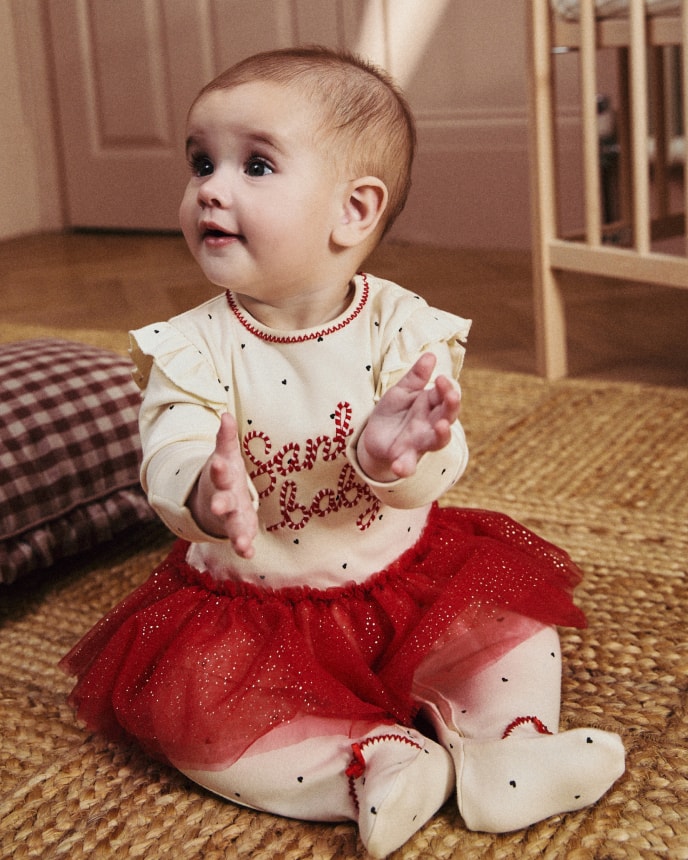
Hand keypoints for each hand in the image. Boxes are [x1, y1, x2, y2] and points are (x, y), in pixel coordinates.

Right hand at [187, 413, 257, 557]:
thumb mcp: (225, 455)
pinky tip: (248, 554)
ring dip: (236, 534)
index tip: (217, 463)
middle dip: (219, 504)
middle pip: (221, 502)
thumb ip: (225, 438)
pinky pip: (242, 541)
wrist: (215, 502)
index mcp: (222, 479)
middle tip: (216, 506)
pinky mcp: (240, 530)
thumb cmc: (226, 474)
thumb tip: (225, 414)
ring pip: (232, 526)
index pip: (219, 473)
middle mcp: (224, 499)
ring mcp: (231, 517)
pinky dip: (244, 548)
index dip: (218, 469)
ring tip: (240, 544)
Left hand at [357, 353, 459, 482]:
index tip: (441, 379)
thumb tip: (430, 355)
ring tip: (442, 426)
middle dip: (451, 406)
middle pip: (448, 415)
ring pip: (437, 440)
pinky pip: (408, 464)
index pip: (445, 395)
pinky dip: (406, 467)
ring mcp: (419, 442)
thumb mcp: (401, 391)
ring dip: (442, 434)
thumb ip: (415, 376)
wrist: (374, 436)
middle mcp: (430, 424)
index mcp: (431, 405)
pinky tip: (400, 468)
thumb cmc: (393, 411)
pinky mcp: (403, 457)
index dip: (447, 387)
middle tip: (451, 395)